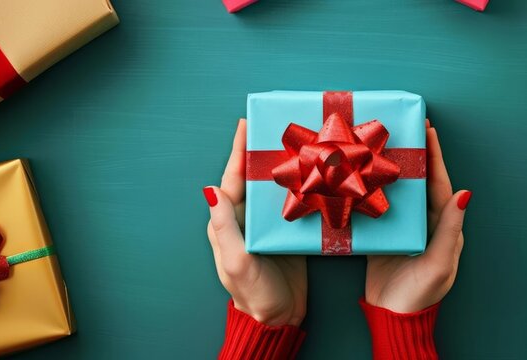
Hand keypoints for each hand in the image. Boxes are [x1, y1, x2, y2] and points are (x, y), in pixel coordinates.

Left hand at [205, 119, 306, 326]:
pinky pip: (295, 204)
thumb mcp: (236, 261)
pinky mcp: (289, 233)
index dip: (238, 152)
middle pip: (254, 178)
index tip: (245, 125)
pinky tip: (315, 174)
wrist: (278, 319)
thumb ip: (224, 226)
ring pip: (274, 187)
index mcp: (229, 222)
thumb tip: (211, 190)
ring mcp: (268, 226)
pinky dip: (302, 187)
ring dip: (284, 166)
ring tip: (298, 142)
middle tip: (275, 125)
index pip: (232, 179)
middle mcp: (247, 220)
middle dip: (262, 151)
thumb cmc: (253, 293)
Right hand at [365, 121, 470, 312]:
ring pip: (397, 192)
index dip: (435, 157)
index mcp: (442, 226)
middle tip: (402, 130)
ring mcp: (402, 229)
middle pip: (419, 183)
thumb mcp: (439, 262)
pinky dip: (370, 192)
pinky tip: (360, 176)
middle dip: (412, 156)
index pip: (441, 184)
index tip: (428, 130)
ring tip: (378, 145)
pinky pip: (377, 208)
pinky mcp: (382, 237)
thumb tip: (466, 192)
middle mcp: (424, 224)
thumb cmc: (421, 293)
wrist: (393, 318)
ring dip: (389, 170)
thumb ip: (450, 228)